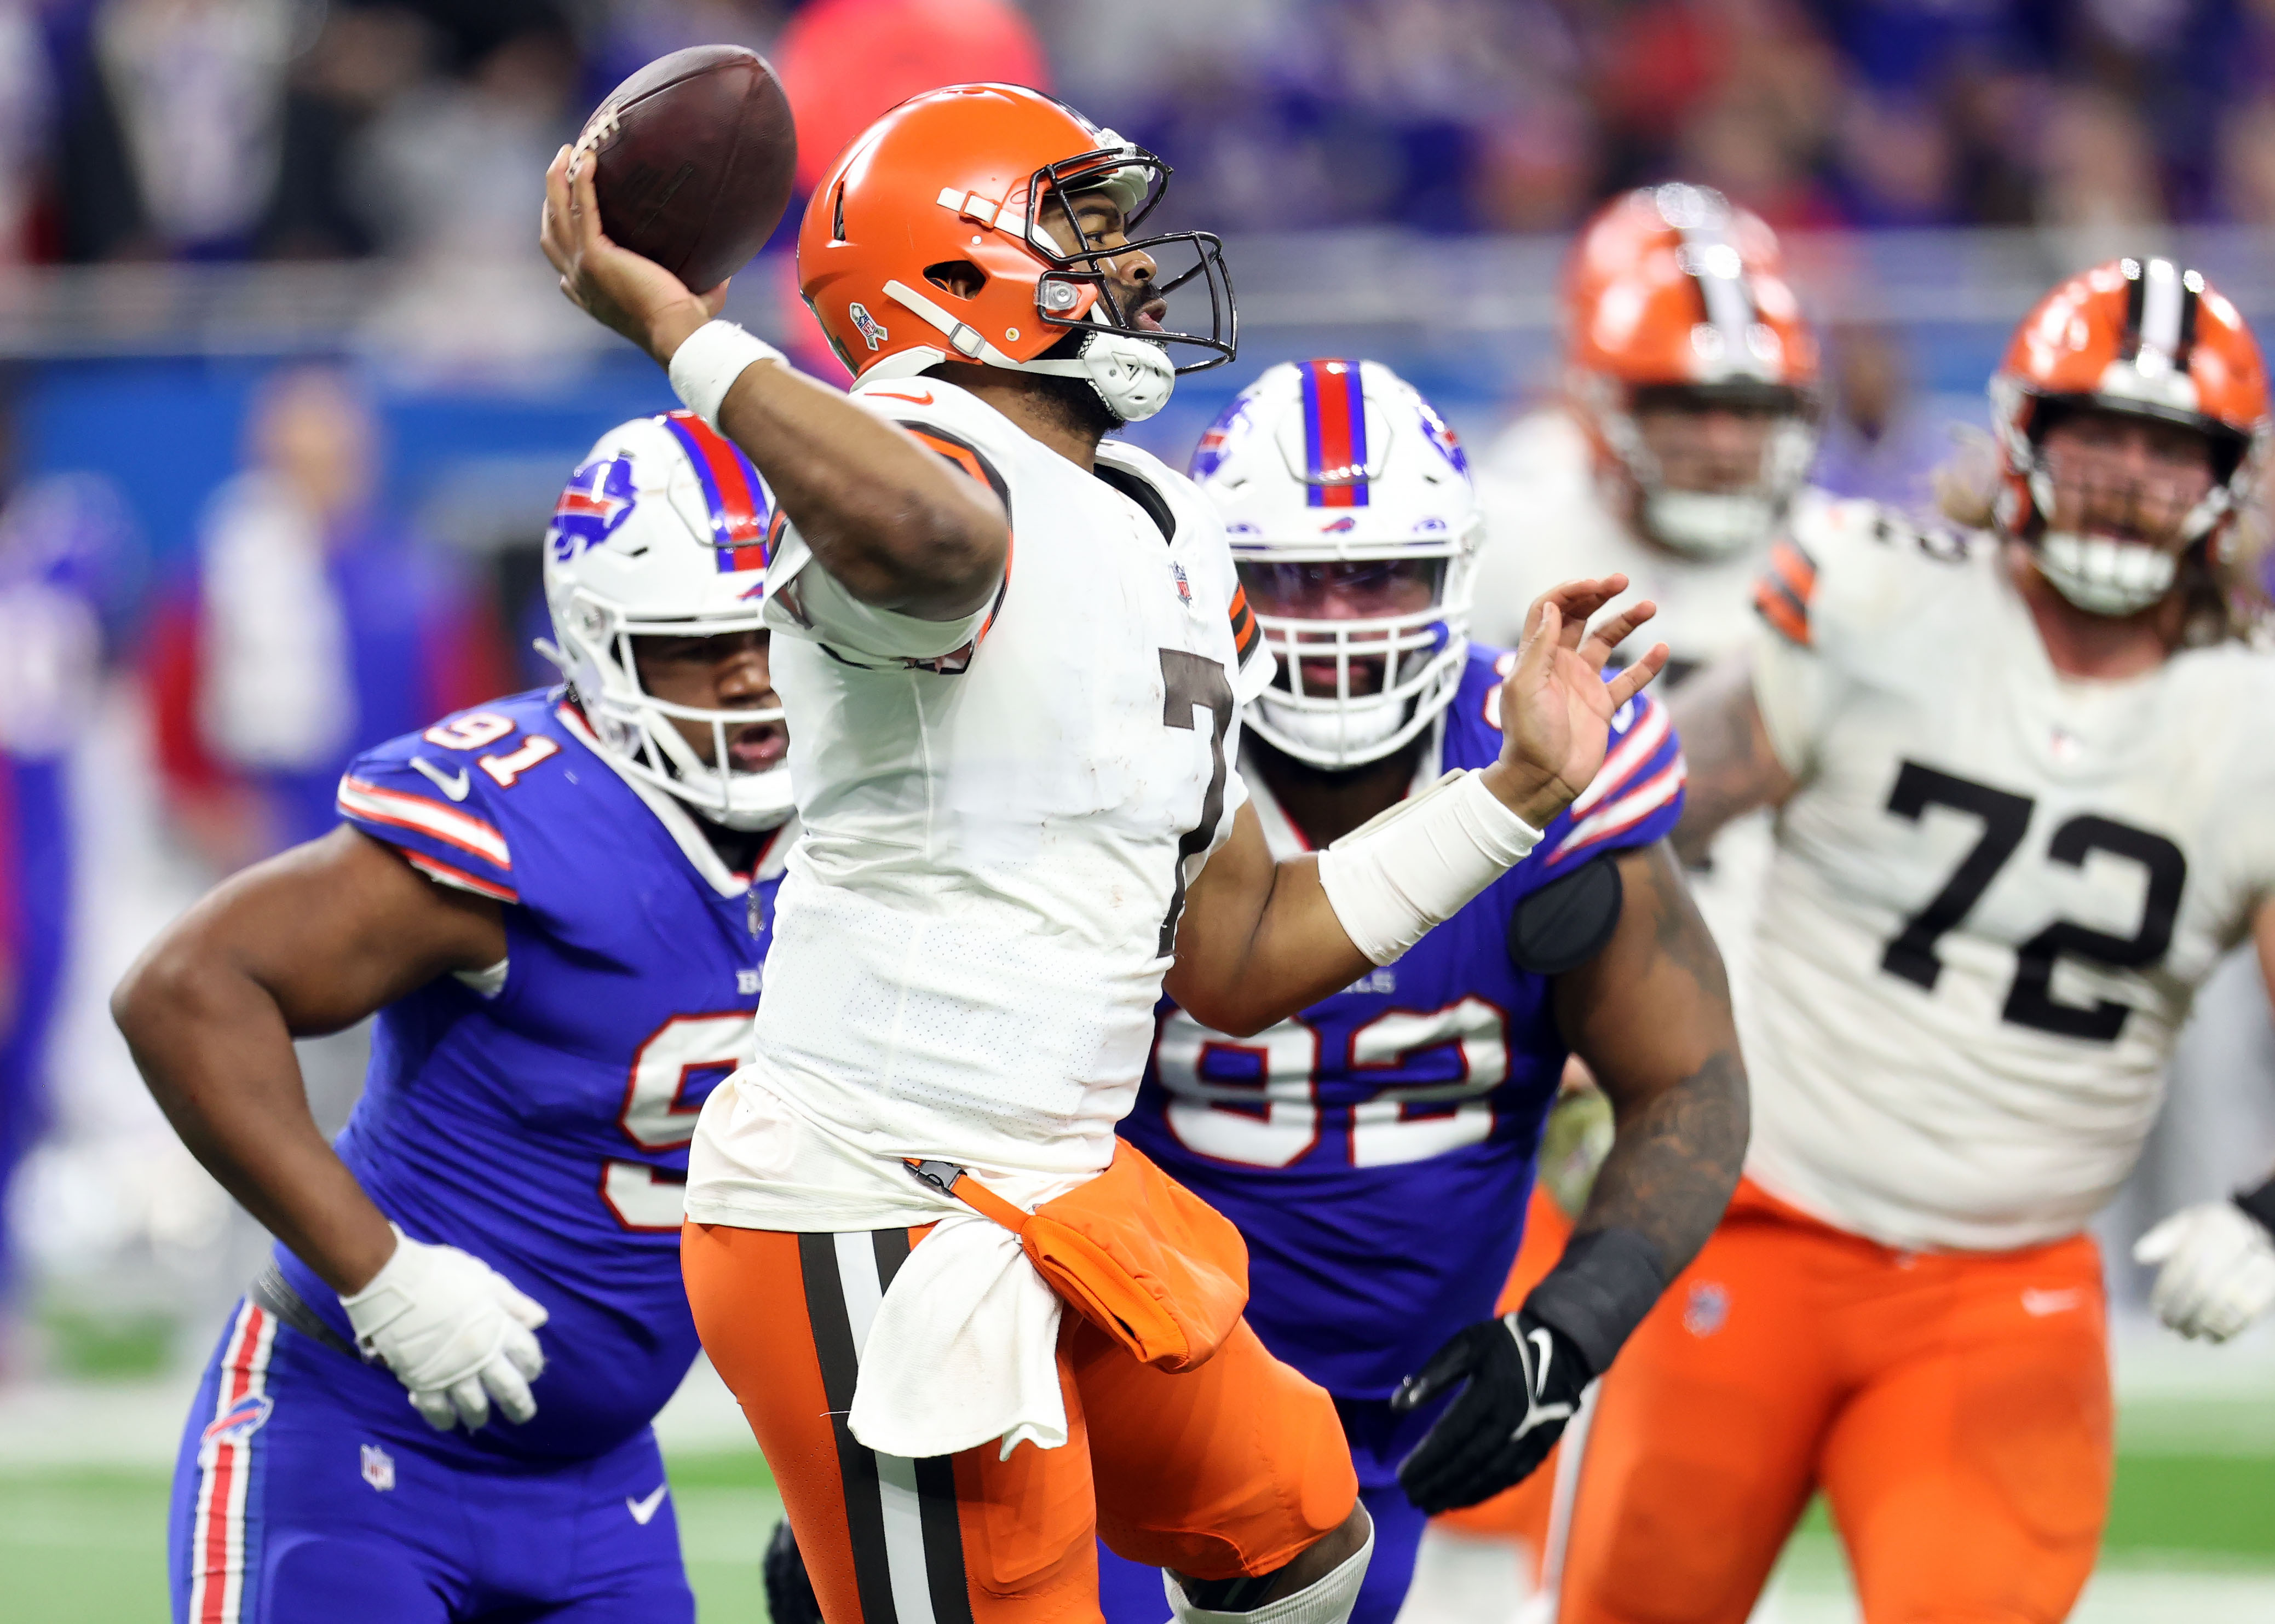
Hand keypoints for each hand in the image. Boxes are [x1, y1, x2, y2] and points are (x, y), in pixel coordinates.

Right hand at [340, 1224, 549, 1430]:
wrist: (393, 1281)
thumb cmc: (441, 1274)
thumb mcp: (485, 1280)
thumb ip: (513, 1302)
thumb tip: (540, 1320)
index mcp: (499, 1327)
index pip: (527, 1354)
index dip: (532, 1365)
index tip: (531, 1372)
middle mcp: (481, 1355)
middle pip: (509, 1389)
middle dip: (519, 1406)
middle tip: (523, 1416)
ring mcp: (452, 1372)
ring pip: (474, 1406)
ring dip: (479, 1416)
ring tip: (480, 1421)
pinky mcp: (422, 1381)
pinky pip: (435, 1410)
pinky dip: (443, 1420)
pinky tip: (447, 1423)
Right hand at [540, 143, 726, 364]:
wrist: (677, 333)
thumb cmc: (685, 325)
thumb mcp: (681, 303)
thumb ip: (697, 287)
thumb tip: (726, 274)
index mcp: (591, 294)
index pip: (563, 262)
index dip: (558, 234)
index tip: (565, 211)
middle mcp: (579, 281)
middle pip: (552, 231)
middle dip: (553, 196)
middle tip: (563, 166)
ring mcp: (583, 267)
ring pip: (558, 214)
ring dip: (558, 180)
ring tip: (568, 151)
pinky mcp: (594, 256)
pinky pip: (582, 208)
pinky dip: (581, 182)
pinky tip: (588, 158)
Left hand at [1391, 1308, 1588, 1513]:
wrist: (1562, 1347)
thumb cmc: (1504, 1342)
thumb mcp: (1465, 1344)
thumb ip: (1431, 1375)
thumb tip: (1396, 1406)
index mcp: (1489, 1392)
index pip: (1450, 1436)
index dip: (1425, 1460)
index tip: (1401, 1477)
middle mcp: (1511, 1419)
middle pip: (1467, 1461)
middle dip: (1437, 1482)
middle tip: (1410, 1497)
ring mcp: (1529, 1436)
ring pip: (1489, 1474)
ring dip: (1458, 1493)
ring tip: (1431, 1505)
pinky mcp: (1541, 1446)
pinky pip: (1510, 1476)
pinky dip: (1485, 1491)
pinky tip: (1463, 1498)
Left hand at [1484, 576, 1668, 827]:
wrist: (1543, 779)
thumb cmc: (1527, 735)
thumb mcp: (1525, 687)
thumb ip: (1539, 646)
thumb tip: (1551, 606)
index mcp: (1536, 656)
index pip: (1550, 609)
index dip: (1568, 592)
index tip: (1592, 584)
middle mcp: (1559, 663)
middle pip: (1580, 616)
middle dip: (1598, 595)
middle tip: (1621, 580)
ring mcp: (1582, 682)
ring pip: (1607, 640)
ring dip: (1626, 621)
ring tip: (1649, 606)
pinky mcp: (1602, 704)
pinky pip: (1629, 678)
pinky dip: (1647, 665)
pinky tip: (1662, 649)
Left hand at [2134, 1202, 2274, 1342]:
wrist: (2266, 1227)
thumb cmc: (2217, 1229)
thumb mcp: (2191, 1222)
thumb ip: (2164, 1236)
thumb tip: (2139, 1256)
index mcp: (2211, 1229)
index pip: (2183, 1266)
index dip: (2167, 1291)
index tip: (2157, 1309)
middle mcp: (2237, 1246)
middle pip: (2204, 1286)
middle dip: (2183, 1311)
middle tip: (2169, 1325)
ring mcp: (2259, 1266)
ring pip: (2228, 1302)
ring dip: (2204, 1323)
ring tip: (2188, 1333)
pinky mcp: (2273, 1285)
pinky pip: (2251, 1313)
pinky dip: (2229, 1329)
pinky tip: (2213, 1337)